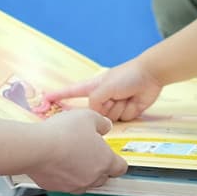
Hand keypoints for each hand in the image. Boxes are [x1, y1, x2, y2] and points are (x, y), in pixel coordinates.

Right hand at [25, 109, 128, 193]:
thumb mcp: (88, 117)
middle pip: (103, 178)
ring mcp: (74, 185)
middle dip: (100, 167)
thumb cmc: (64, 132)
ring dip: (83, 174)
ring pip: (85, 184)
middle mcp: (92, 177)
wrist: (36, 148)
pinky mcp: (56, 188)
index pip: (121, 168)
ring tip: (73, 158)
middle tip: (90, 153)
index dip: (118, 162)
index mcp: (105, 161)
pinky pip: (65, 184)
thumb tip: (106, 126)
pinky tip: (58, 163)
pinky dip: (64, 177)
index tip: (112, 156)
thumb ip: (102, 123)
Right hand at [46, 59, 164, 121]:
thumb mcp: (104, 86)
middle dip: (104, 107)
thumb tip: (95, 115)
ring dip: (118, 108)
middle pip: (93, 113)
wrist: (151, 75)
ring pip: (108, 119)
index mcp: (94, 88)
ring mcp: (114, 107)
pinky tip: (133, 101)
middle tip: (116, 96)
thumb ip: (94, 102)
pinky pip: (121, 120)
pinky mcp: (126, 113)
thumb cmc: (126, 76)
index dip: (59, 96)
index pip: (72, 92)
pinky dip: (127, 111)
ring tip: (126, 96)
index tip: (45, 99)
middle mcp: (102, 98)